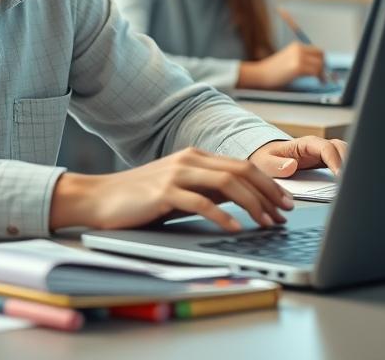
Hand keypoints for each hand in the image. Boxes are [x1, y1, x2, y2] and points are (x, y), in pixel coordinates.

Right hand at [49, 147, 294, 233]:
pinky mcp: (163, 191)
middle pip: (241, 171)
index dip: (269, 183)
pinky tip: (235, 228)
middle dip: (269, 192)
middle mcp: (189, 159)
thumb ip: (208, 190)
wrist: (99, 197)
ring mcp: (176, 173)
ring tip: (267, 222)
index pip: (243, 166)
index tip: (286, 202)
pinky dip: (222, 215)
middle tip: (286, 212)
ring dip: (253, 204)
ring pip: (227, 183)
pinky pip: (200, 202)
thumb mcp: (180, 190)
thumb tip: (243, 200)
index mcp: (196, 156)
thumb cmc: (140, 198)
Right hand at [238, 42, 324, 88]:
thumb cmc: (273, 70)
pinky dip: (318, 77)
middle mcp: (298, 50)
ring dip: (322, 73)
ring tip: (320, 80)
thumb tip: (318, 64)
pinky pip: (315, 72)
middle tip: (322, 75)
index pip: (317, 50)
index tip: (321, 67)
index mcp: (296, 46)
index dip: (321, 59)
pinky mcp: (298, 68)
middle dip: (323, 65)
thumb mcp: (288, 58)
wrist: (260, 74)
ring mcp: (298, 58)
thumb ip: (302, 58)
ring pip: (319, 64)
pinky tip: (316, 81)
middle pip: (321, 55)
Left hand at [248, 136, 347, 177]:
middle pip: (342, 149)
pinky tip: (349, 186)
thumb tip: (291, 166)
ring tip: (353, 185)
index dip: (336, 161)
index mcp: (305, 144)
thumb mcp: (264, 162)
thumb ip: (275, 165)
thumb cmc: (265, 159)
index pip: (326, 148)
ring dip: (352, 167)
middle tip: (352, 183)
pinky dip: (349, 172)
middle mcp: (318, 147)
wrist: (265, 160)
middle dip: (350, 162)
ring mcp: (324, 155)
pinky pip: (343, 164)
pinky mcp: (326, 164)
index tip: (340, 176)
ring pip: (346, 154)